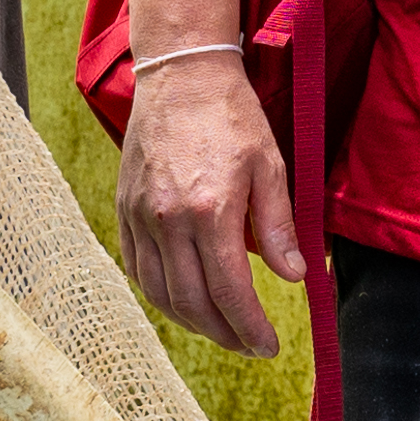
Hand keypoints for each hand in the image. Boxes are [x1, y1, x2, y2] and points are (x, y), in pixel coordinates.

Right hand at [118, 56, 303, 354]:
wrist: (180, 74)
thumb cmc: (232, 116)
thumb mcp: (270, 165)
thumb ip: (278, 225)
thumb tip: (294, 276)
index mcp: (210, 210)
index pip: (230, 291)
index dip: (250, 327)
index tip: (268, 346)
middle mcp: (169, 219)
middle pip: (193, 301)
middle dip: (224, 334)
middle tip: (249, 345)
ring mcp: (141, 215)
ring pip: (160, 292)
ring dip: (192, 322)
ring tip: (221, 329)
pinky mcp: (124, 208)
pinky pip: (137, 268)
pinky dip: (159, 295)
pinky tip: (183, 301)